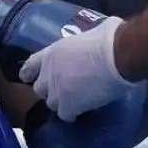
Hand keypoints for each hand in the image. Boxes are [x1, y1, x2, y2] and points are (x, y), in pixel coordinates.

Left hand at [19, 16, 134, 121]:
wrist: (118, 56)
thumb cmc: (110, 39)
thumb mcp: (92, 31)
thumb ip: (86, 39)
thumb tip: (100, 35)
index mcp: (52, 52)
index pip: (30, 65)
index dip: (29, 73)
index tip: (30, 77)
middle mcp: (49, 72)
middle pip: (39, 88)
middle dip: (49, 90)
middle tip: (64, 89)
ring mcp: (57, 90)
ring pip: (51, 104)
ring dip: (61, 103)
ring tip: (75, 101)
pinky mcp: (69, 105)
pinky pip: (65, 115)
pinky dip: (73, 114)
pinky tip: (81, 112)